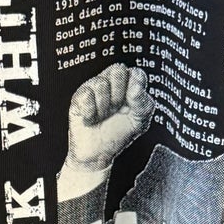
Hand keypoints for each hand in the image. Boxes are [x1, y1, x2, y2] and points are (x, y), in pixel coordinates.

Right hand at [63, 63, 152, 179]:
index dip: (135, 86)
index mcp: (129, 86)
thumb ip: (144, 104)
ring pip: (101, 83)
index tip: (133, 103)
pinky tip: (91, 119)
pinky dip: (90, 112)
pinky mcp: (79, 96)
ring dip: (104, 107)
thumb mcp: (139, 122)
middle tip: (116, 110)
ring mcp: (94, 88)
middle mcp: (112, 83)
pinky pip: (86, 95)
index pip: (136, 73)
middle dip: (118, 94)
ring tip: (102, 116)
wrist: (97, 154)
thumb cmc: (118, 135)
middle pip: (118, 69)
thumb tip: (136, 89)